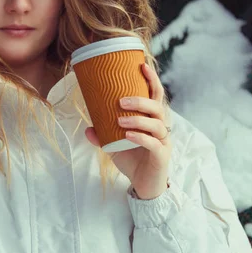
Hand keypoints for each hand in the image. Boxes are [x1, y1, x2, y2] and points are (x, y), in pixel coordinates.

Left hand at [85, 63, 171, 199]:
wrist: (144, 187)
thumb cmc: (133, 161)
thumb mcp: (114, 147)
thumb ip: (103, 136)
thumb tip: (88, 128)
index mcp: (152, 120)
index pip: (156, 96)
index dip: (152, 80)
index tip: (141, 65)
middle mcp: (161, 128)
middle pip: (158, 107)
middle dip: (141, 101)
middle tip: (121, 101)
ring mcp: (163, 142)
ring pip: (157, 124)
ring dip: (138, 119)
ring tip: (121, 120)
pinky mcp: (162, 157)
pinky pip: (154, 144)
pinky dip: (140, 138)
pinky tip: (128, 136)